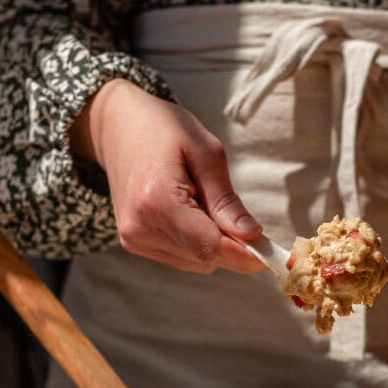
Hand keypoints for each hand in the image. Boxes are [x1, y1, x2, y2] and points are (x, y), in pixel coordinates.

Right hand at [70, 79, 263, 273]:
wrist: (117, 125)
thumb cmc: (164, 129)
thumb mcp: (205, 152)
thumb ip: (226, 200)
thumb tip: (252, 236)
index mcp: (156, 201)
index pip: (210, 247)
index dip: (245, 253)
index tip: (270, 250)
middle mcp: (140, 228)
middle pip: (206, 258)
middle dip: (230, 243)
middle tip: (232, 210)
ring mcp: (134, 239)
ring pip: (197, 262)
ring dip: (211, 241)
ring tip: (198, 201)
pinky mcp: (135, 243)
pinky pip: (182, 257)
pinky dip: (196, 241)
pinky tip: (186, 211)